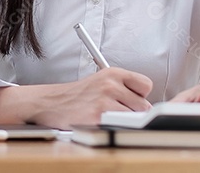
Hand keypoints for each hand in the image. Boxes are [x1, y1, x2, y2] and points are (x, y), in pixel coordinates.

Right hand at [28, 67, 152, 128]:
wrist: (53, 102)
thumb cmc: (78, 95)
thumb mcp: (101, 81)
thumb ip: (124, 87)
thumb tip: (147, 105)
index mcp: (113, 73)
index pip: (146, 84)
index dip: (142, 95)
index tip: (133, 99)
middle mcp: (110, 84)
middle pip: (143, 104)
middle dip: (134, 111)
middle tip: (117, 110)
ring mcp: (105, 100)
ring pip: (133, 117)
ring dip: (123, 120)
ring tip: (107, 115)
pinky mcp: (98, 116)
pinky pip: (119, 125)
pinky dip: (113, 126)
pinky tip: (101, 121)